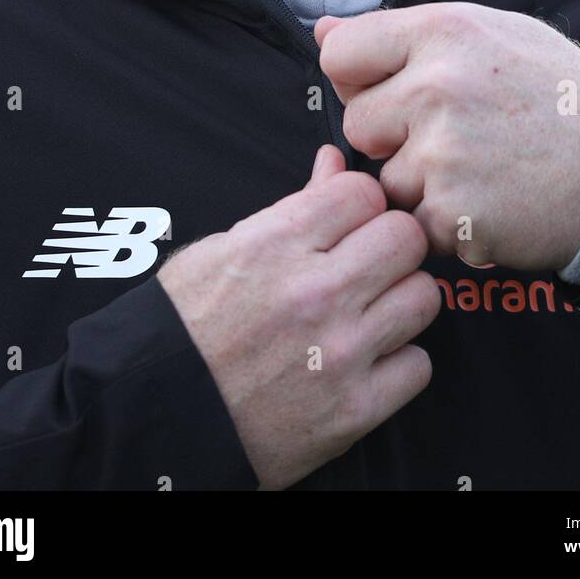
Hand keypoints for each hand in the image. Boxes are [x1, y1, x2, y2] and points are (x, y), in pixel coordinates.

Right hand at [157, 145, 439, 489]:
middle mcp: (314, 292)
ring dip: (401, 301)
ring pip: (423, 296)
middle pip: (406, 237)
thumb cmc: (184, 330)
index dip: (361, 203)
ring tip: (371, 311)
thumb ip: (292, 206)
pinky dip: (399, 363)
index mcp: (276, 244)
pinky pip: (418, 365)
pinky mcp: (354, 408)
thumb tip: (333, 165)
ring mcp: (339, 351)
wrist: (156, 413)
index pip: (364, 191)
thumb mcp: (222, 249)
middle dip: (392, 244)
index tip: (353, 220)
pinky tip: (369, 360)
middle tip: (371, 262)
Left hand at [315, 3, 579, 270]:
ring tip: (481, 168)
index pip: (339, 55)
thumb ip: (401, 33)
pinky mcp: (454, 213)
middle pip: (357, 125)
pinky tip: (488, 201)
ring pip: (386, 180)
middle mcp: (436, 86)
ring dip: (420, 186)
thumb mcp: (488, 35)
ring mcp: (444, 153)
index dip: (360, 80)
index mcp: (441, 31)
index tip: (392, 91)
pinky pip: (416, 224)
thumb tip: (322, 30)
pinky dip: (444, 224)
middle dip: (391, 138)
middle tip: (453, 136)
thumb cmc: (554, 94)